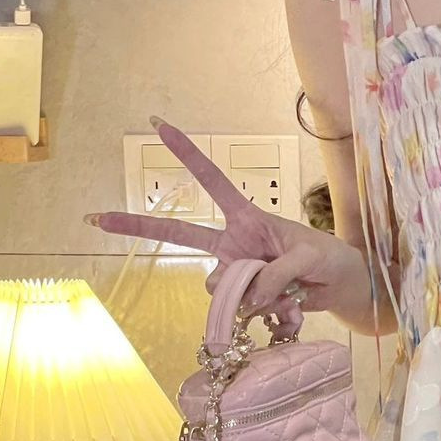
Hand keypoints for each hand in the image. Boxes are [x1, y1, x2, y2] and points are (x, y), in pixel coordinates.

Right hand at [86, 118, 367, 326]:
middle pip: (180, 235)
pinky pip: (240, 313)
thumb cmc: (329, 260)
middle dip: (137, 227)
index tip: (158, 125)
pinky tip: (290, 311)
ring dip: (253, 296)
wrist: (343, 290)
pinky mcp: (245, 302)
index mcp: (247, 218)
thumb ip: (277, 272)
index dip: (187, 154)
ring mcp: (236, 274)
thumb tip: (246, 300)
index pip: (213, 181)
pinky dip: (267, 315)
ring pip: (218, 288)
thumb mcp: (310, 255)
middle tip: (97, 218)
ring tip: (291, 294)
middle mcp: (233, 244)